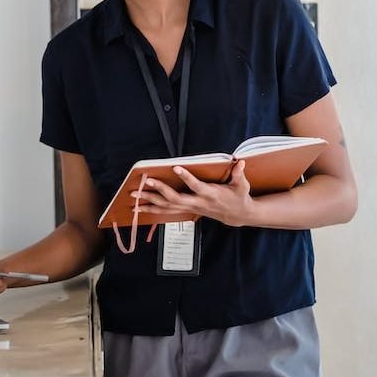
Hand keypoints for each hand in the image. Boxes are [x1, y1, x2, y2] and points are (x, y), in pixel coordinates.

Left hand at [136, 159, 254, 227]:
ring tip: (134, 196)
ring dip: (149, 202)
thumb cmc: (238, 197)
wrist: (236, 214)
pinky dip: (152, 209)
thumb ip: (239, 174)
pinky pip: (166, 211)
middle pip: (175, 198)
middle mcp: (197, 203)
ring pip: (167, 207)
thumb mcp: (242, 186)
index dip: (187, 178)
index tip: (176, 167)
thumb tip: (240, 161)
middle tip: (147, 182)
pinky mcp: (185, 210)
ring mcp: (190, 208)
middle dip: (160, 190)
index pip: (197, 186)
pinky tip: (139, 207)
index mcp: (210, 194)